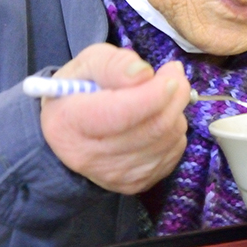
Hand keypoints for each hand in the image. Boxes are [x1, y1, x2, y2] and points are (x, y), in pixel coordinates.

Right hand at [40, 44, 190, 194]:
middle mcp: (90, 157)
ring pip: (169, 139)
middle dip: (175, 95)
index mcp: (69, 122)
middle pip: (153, 128)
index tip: (170, 72)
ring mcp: (115, 175)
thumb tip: (143, 73)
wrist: (71, 132)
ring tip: (162, 96)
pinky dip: (174, 130)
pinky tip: (158, 118)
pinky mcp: (136, 183)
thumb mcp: (87, 64)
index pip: (121, 113)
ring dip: (176, 111)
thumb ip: (113, 63)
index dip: (154, 93)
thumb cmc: (80, 90)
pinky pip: (173, 152)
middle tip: (175, 75)